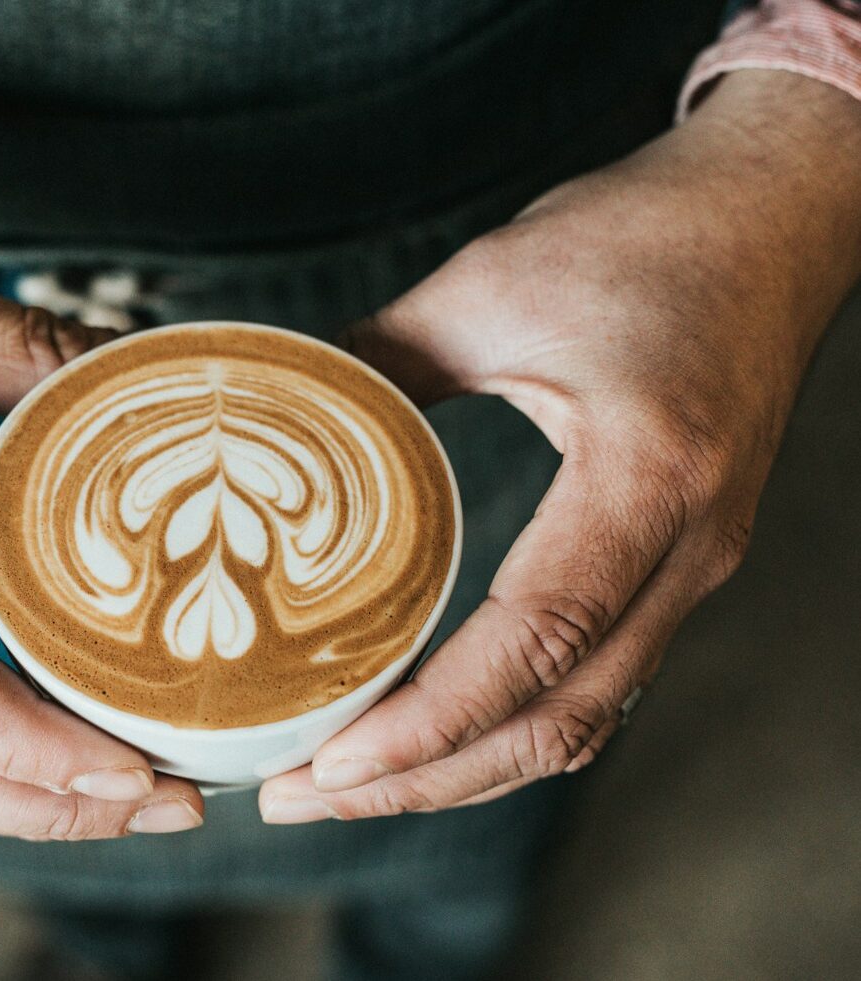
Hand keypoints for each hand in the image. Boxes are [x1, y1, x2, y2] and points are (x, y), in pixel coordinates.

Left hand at [259, 70, 860, 821]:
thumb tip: (275, 411)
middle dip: (425, 779)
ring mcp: (691, 567)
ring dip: (464, 770)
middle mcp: (687, 548)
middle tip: (302, 797)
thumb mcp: (491, 285)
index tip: (331, 761)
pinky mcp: (676, 565)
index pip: (538, 639)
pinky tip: (435, 733)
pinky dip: (510, 729)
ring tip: (350, 785)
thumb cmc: (646, 237)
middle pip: (559, 719)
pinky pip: (598, 682)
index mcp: (646, 477)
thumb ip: (378, 358)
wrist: (771, 215)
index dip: (432, 720)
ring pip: (583, 720)